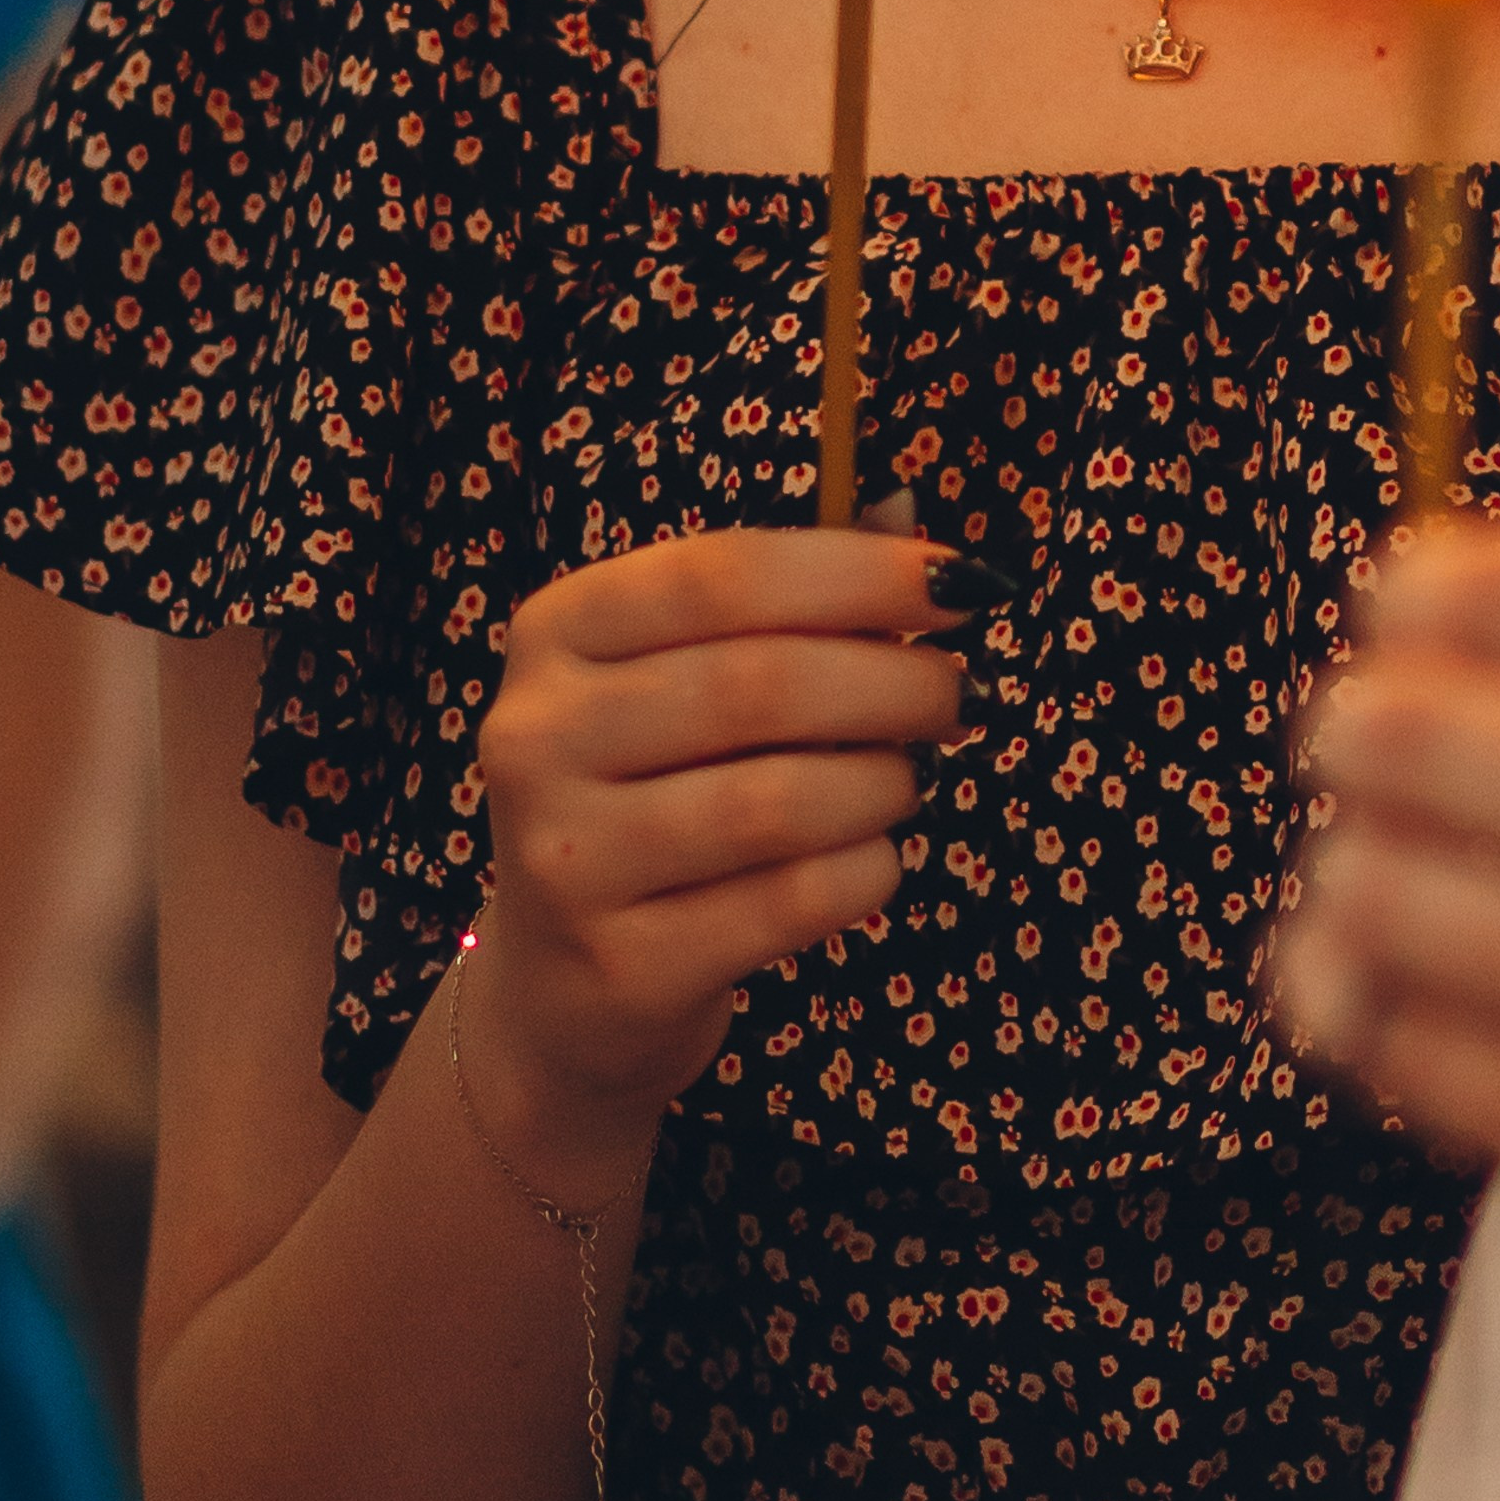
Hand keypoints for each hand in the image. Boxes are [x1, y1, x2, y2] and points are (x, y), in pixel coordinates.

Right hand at [469, 530, 990, 1200]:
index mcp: (557, 632)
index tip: (960, 586)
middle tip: (958, 694)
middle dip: (894, 682)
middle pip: (759, 684)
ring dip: (882, 783)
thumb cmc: (655, 792)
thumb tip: (910, 514)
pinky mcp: (620, 965)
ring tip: (910, 778)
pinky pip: (787, 903)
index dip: (859, 572)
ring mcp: (568, 859)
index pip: (722, 572)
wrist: (564, 986)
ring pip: (776, 800)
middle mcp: (539, 735)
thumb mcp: (690, 676)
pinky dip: (864, 871)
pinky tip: (874, 857)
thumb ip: (793, 594)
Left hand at [1279, 537, 1499, 1380]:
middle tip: (1366, 761)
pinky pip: (1419, 1060)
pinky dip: (1387, 1028)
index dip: (1405, 605)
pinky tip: (1420, 1016)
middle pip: (1398, 736)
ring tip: (1385, 899)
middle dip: (1356, 739)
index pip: (1483, 595)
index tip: (1397, 627)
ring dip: (1355, 891)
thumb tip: (1460, 609)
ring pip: (1376, 900)